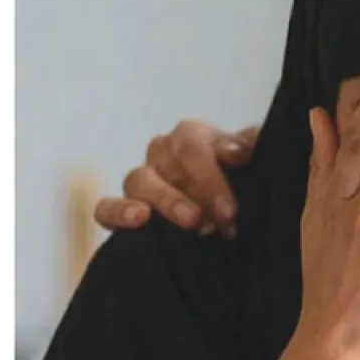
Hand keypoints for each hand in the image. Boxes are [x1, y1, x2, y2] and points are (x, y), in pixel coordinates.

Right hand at [92, 120, 259, 236]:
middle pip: (167, 162)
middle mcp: (161, 153)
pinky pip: (105, 207)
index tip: (231, 208)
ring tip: (193, 223)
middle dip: (199, 192)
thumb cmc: (242, 179)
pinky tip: (140, 219)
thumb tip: (237, 151)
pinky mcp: (121, 209)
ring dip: (167, 201)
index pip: (192, 144)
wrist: (230, 212)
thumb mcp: (254, 162)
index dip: (212, 175)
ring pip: (138, 180)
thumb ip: (251, 148)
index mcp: (191, 136)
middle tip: (224, 219)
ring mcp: (140, 180)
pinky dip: (119, 212)